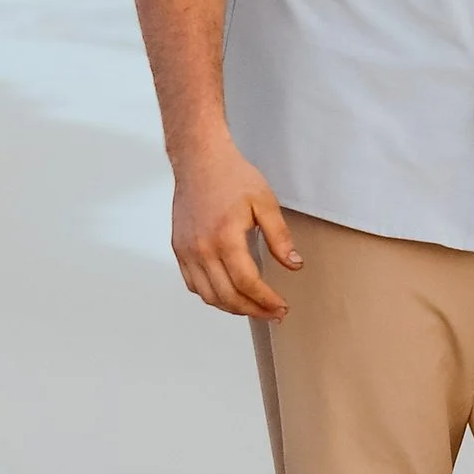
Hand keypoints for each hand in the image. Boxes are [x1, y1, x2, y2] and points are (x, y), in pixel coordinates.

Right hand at [170, 137, 301, 318]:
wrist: (199, 160)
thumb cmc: (231, 176)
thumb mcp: (265, 203)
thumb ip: (280, 237)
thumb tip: (293, 264)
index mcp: (225, 238)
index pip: (247, 283)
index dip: (266, 301)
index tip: (281, 307)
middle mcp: (202, 249)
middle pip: (227, 296)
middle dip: (252, 310)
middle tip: (272, 313)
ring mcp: (187, 251)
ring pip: (207, 295)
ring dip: (231, 307)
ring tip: (253, 307)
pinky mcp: (179, 249)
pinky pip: (193, 284)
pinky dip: (211, 295)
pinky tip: (228, 293)